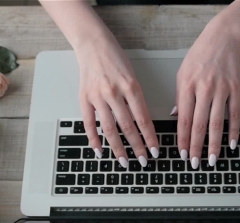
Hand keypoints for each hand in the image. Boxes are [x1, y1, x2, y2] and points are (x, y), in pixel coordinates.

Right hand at [76, 38, 158, 167]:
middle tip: (143, 161)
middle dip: (137, 147)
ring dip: (118, 148)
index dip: (150, 137)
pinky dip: (94, 139)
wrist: (93, 45)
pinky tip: (100, 151)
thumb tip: (143, 125)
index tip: (155, 150)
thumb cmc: (116, 59)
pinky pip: (89, 124)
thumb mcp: (134, 76)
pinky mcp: (84, 99)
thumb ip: (137, 99)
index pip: (143, 119)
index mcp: (131, 87)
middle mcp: (114, 92)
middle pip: (128, 127)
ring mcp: (98, 97)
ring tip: (125, 161)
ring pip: (109, 129)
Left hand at [175, 28, 239, 168]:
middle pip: (199, 125)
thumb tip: (177, 118)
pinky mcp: (236, 89)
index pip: (184, 119)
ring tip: (212, 159)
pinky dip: (234, 131)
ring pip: (217, 123)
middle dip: (196, 147)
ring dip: (214, 144)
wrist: (222, 39)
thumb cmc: (199, 56)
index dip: (183, 139)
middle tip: (195, 163)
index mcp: (187, 86)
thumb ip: (179, 98)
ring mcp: (221, 90)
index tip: (183, 153)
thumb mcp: (181, 74)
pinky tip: (232, 144)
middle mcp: (204, 89)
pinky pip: (235, 115)